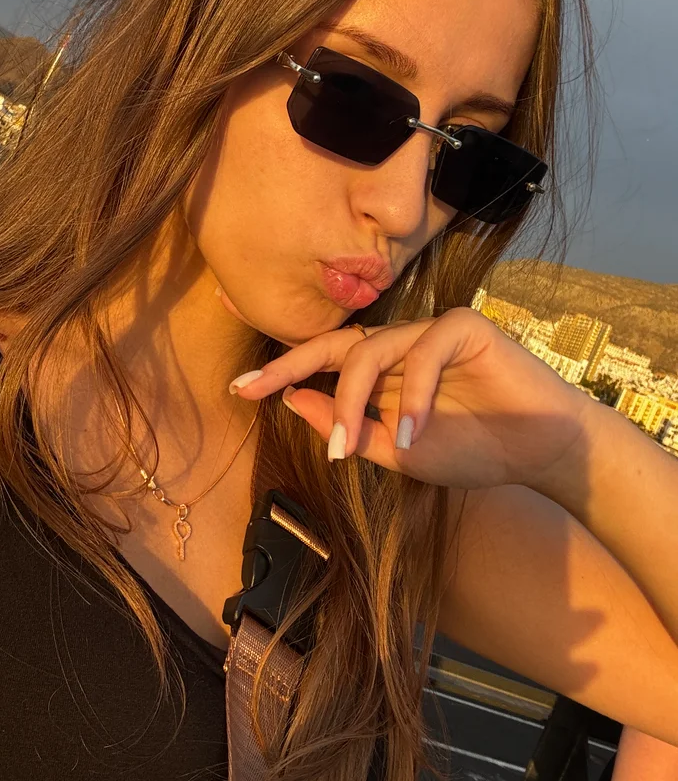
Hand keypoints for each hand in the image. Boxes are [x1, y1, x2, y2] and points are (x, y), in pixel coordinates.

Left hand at [231, 308, 600, 492]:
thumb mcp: (396, 451)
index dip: (284, 371)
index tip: (241, 389)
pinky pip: (424, 352)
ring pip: (373, 350)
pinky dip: (414, 396)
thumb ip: (349, 427)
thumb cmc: (473, 451)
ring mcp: (430, 331)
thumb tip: (294, 399)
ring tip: (353, 449)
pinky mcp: (463, 326)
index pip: (325, 362)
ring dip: (356, 400)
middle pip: (337, 343)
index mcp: (384, 373)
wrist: (540, 454)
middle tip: (255, 387)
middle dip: (292, 363)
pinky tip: (414, 434)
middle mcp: (401, 346)